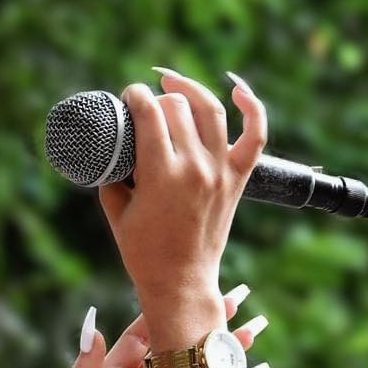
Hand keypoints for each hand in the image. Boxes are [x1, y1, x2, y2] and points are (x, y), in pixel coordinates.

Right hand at [97, 70, 266, 319]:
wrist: (181, 282)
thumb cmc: (144, 252)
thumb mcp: (116, 213)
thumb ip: (112, 179)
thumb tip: (113, 153)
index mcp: (162, 174)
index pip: (150, 113)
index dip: (136, 96)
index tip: (128, 97)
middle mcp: (195, 167)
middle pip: (177, 107)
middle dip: (157, 97)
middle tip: (145, 106)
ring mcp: (220, 171)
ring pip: (211, 110)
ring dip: (191, 90)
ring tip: (173, 85)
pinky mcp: (237, 179)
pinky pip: (255, 134)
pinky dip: (252, 107)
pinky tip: (237, 90)